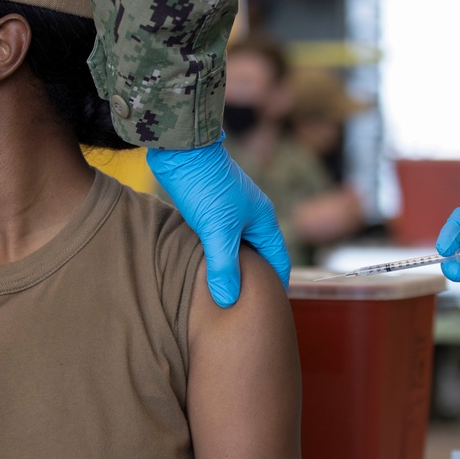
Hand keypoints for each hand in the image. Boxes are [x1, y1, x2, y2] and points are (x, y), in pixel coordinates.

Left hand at [146, 133, 290, 306]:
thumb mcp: (218, 230)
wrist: (181, 149)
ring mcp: (229, 213)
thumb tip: (228, 301)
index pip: (278, 259)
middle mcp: (250, 217)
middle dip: (253, 280)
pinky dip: (213, 256)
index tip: (271, 309)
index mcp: (263, 220)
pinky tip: (202, 270)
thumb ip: (224, 267)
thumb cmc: (206, 185)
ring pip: (234, 248)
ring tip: (222, 295)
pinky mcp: (208, 210)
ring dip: (230, 268)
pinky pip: (216, 240)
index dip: (276, 284)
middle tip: (244, 308)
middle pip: (257, 256)